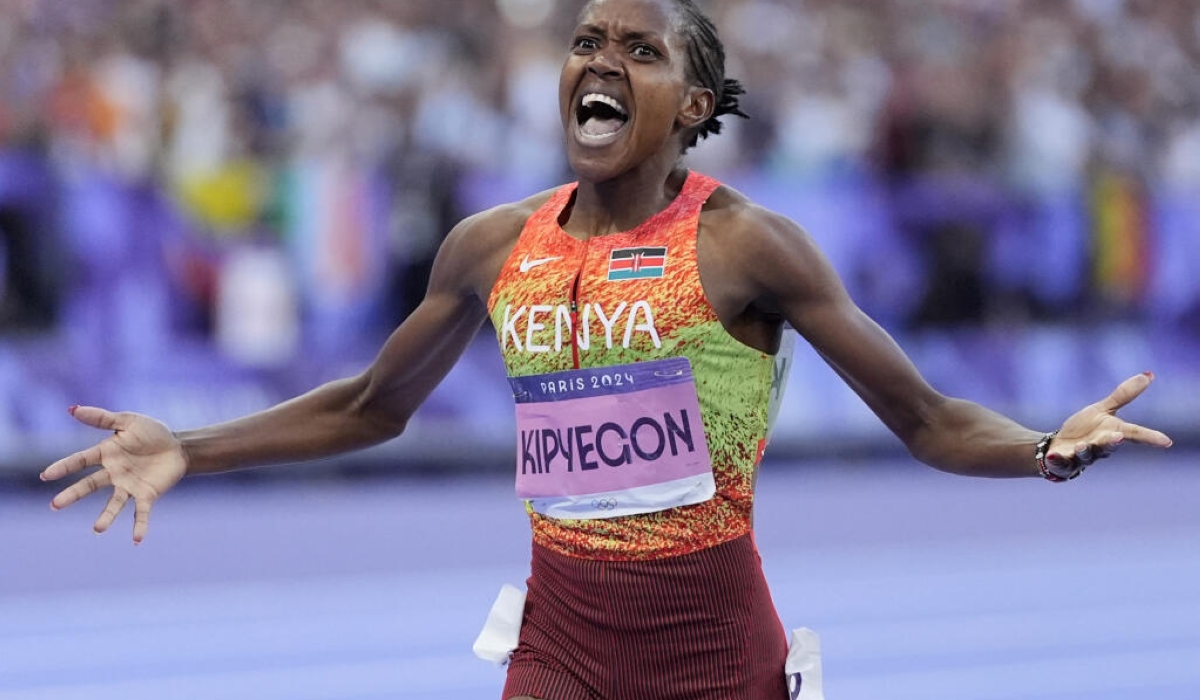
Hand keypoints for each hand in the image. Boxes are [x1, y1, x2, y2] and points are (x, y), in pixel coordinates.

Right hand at [41, 406, 187, 543]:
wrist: (180, 447)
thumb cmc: (153, 433)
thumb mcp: (128, 421)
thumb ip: (102, 418)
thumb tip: (72, 409)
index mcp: (106, 454)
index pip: (80, 460)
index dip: (64, 467)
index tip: (46, 475)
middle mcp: (114, 473)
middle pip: (89, 485)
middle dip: (73, 494)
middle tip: (55, 505)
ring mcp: (129, 486)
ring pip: (113, 503)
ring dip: (106, 517)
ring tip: (97, 529)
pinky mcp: (147, 495)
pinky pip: (141, 512)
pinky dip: (139, 526)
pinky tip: (137, 540)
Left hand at [1045, 372, 1172, 478]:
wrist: (1059, 447)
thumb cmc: (1085, 429)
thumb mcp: (1102, 410)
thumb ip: (1123, 396)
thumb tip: (1149, 374)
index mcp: (1112, 432)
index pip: (1134, 434)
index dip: (1150, 438)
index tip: (1166, 442)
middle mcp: (1100, 447)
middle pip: (1108, 445)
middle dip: (1112, 442)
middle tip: (1118, 436)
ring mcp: (1082, 456)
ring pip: (1085, 454)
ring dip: (1085, 450)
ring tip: (1082, 445)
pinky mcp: (1063, 461)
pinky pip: (1061, 462)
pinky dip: (1058, 459)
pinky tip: (1053, 455)